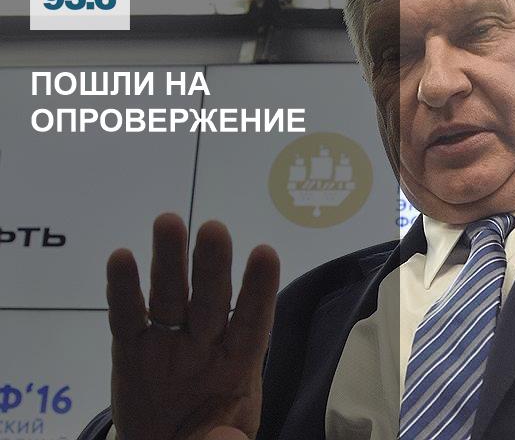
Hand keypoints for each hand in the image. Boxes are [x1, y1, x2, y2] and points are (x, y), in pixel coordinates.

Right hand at [107, 213, 279, 439]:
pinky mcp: (131, 350)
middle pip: (210, 300)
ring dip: (169, 261)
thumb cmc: (205, 433)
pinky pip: (126, 318)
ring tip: (168, 222)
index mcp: (238, 364)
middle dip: (212, 266)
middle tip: (214, 228)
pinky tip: (122, 258)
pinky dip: (122, 290)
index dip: (258, 289)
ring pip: (169, 296)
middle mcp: (204, 344)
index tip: (265, 252)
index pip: (252, 322)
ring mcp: (167, 343)